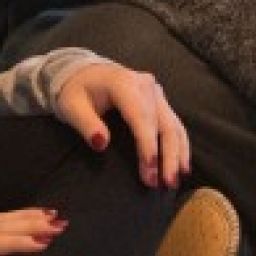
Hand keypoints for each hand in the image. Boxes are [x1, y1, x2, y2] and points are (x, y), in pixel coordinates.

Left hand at [55, 63, 189, 188]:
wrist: (84, 72)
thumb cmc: (76, 91)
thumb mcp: (72, 106)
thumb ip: (86, 124)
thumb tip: (100, 143)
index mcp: (123, 83)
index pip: (140, 116)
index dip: (147, 144)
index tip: (150, 169)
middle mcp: (145, 85)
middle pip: (162, 123)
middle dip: (166, 156)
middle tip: (165, 183)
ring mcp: (155, 92)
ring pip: (173, 124)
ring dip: (178, 154)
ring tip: (176, 180)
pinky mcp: (159, 100)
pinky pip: (174, 123)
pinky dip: (180, 145)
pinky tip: (183, 165)